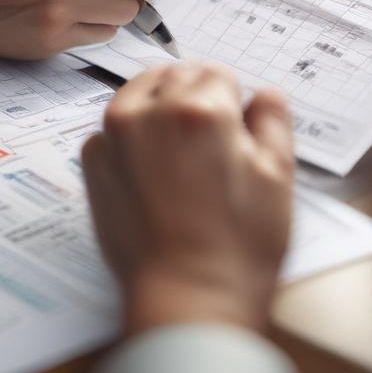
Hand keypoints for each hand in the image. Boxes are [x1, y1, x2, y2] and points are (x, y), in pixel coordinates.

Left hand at [82, 64, 294, 333]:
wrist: (186, 299)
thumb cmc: (237, 247)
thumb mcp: (278, 177)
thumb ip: (273, 120)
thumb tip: (263, 96)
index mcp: (201, 110)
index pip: (219, 73)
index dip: (234, 102)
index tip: (236, 132)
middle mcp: (150, 112)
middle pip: (178, 74)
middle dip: (196, 98)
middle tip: (210, 146)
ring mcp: (114, 135)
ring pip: (141, 91)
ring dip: (160, 106)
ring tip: (180, 153)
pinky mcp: (93, 161)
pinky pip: (114, 125)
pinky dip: (132, 134)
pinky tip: (153, 170)